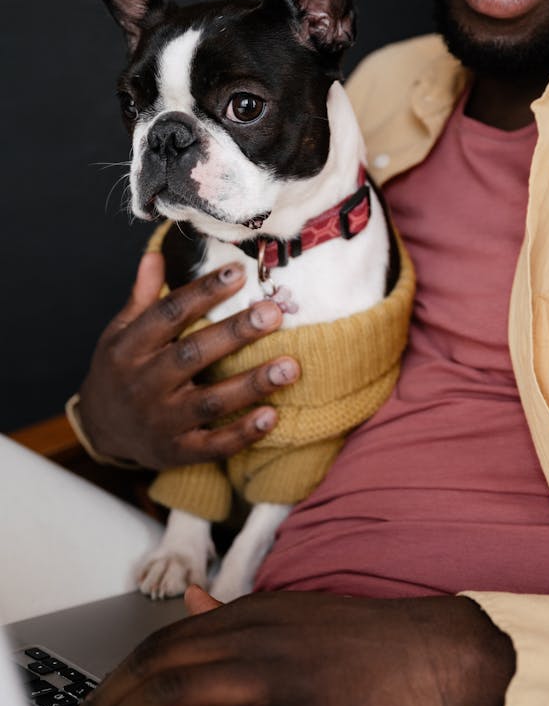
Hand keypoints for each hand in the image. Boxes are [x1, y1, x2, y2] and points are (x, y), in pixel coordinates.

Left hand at [61, 588, 514, 705]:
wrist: (430, 650)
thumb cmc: (367, 638)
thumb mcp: (294, 611)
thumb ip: (238, 610)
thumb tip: (194, 602)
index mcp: (251, 613)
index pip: (163, 642)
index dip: (117, 677)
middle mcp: (251, 639)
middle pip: (154, 669)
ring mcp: (272, 678)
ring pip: (172, 700)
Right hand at [77, 253, 299, 468]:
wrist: (100, 430)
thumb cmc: (119, 371)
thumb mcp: (119, 333)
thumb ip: (142, 297)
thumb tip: (156, 254)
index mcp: (129, 348)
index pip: (168, 314)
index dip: (203, 292)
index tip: (238, 272)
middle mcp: (143, 384)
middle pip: (193, 355)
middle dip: (235, 334)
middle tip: (273, 313)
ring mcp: (160, 421)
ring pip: (210, 402)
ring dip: (252, 384)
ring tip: (290, 366)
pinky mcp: (176, 452)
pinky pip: (213, 445)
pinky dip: (242, 433)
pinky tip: (272, 416)